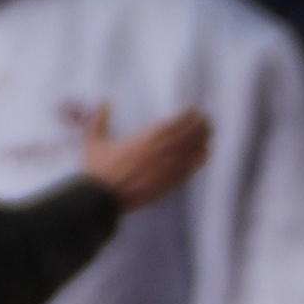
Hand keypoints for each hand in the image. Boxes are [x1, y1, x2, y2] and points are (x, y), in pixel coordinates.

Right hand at [75, 105, 208, 207]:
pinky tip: (206, 153)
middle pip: (188, 134)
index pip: (175, 123)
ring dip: (202, 139)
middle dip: (199, 125)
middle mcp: (161, 151)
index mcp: (147, 137)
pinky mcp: (167, 184)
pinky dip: (199, 160)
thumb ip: (100, 120)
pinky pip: (189, 170)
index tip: (193, 110)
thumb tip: (104, 103)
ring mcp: (167, 169)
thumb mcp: (93, 140)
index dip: (187, 115)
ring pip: (192, 150)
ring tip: (209, 132)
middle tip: (207, 119)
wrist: (102, 200)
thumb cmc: (97, 170)